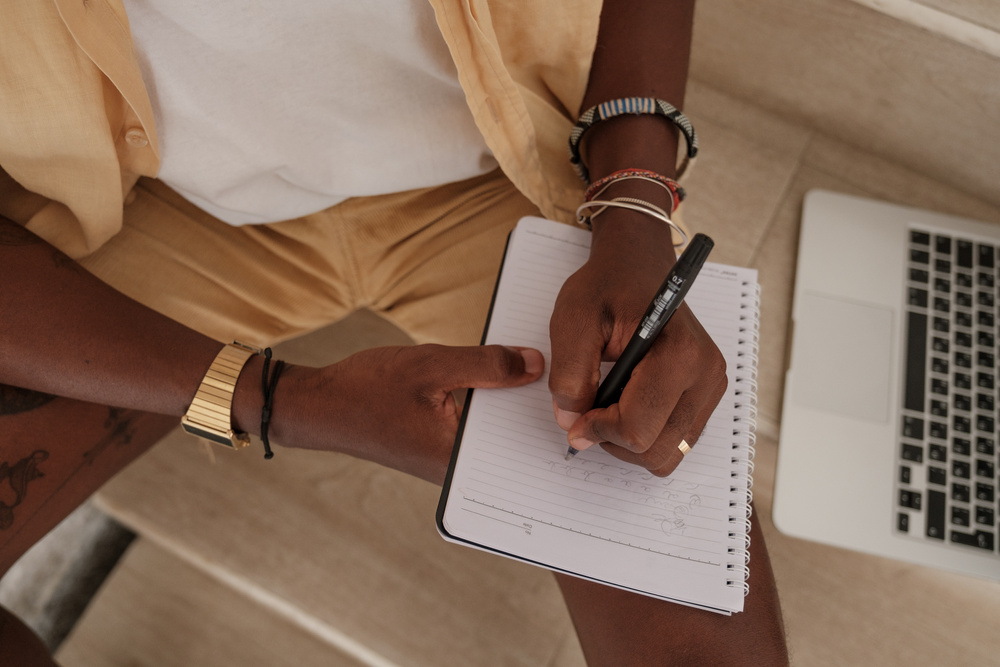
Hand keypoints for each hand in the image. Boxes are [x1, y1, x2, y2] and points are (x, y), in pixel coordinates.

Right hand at [268, 344, 543, 484]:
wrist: (319, 406)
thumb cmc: (367, 389)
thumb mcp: (433, 366)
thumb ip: (488, 365)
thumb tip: (536, 363)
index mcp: (458, 460)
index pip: (519, 447)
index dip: (548, 420)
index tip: (577, 393)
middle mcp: (457, 470)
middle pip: (510, 440)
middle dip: (532, 409)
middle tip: (560, 374)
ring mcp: (448, 462)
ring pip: (494, 434)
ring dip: (509, 405)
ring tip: (532, 369)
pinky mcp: (440, 449)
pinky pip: (476, 430)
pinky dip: (488, 407)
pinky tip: (500, 379)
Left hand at [548, 211, 726, 475]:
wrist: (637, 265)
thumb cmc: (607, 286)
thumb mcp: (573, 320)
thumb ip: (569, 375)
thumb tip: (573, 424)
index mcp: (679, 353)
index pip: (638, 428)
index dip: (597, 430)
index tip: (575, 415)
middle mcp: (705, 373)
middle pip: (655, 451)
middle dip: (613, 440)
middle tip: (588, 411)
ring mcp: (711, 387)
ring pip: (667, 454)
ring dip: (629, 442)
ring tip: (607, 405)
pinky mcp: (707, 396)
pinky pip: (674, 441)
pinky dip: (646, 435)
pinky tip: (627, 404)